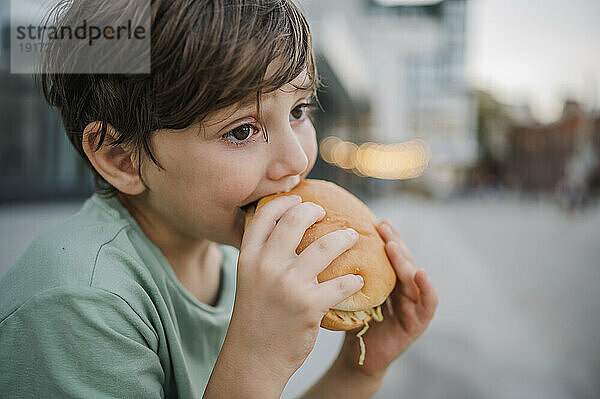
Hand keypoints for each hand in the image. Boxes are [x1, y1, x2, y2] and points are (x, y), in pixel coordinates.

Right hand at [229, 195, 364, 381]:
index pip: (267, 214)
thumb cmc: (257, 315)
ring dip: (345, 238)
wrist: (255, 357)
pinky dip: (354, 281)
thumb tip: (286, 224)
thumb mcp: (250, 279)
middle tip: (326, 214)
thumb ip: (264, 254)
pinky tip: (358, 280)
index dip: (286, 201)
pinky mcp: (308, 305)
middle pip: (297, 220)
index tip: (301, 199)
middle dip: (316, 211)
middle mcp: (266, 265)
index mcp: (248, 256)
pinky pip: (342, 283)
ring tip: (353, 238)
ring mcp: (288, 284)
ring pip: (327, 246)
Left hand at [336, 219, 437, 377]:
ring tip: (392, 246)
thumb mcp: (346, 293)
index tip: (376, 221)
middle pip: (403, 260)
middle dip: (395, 241)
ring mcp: (413, 305)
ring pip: (412, 277)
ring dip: (404, 260)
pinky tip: (421, 274)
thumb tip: (318, 243)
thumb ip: (343, 273)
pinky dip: (427, 288)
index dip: (386, 236)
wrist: (357, 360)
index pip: (389, 253)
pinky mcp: (417, 323)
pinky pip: (428, 304)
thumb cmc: (350, 324)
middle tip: (383, 226)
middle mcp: (402, 288)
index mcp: (387, 279)